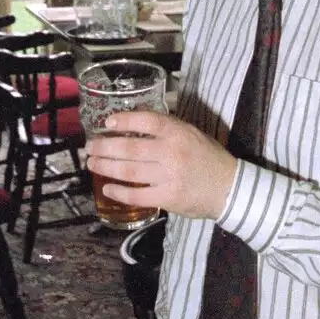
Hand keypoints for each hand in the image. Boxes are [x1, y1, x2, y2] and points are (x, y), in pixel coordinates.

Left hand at [85, 110, 236, 219]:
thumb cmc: (208, 158)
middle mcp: (172, 153)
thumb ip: (166, 129)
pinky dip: (119, 192)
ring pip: (129, 171)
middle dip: (105, 147)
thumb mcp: (192, 133)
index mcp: (179, 133)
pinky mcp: (168, 197)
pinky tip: (107, 188)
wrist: (229, 188)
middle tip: (90, 146)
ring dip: (106, 167)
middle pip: (130, 148)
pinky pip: (137, 195)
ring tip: (92, 163)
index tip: (108, 123)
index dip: (124, 120)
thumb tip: (132, 126)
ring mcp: (169, 176)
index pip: (147, 122)